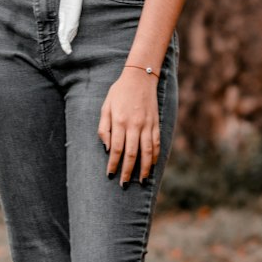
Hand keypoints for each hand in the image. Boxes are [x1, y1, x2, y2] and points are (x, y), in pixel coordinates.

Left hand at [98, 70, 159, 184]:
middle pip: (132, 154)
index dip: (113, 164)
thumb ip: (104, 128)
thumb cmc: (119, 93)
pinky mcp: (156, 123)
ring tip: (141, 180)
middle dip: (128, 171)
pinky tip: (152, 165)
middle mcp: (134, 125)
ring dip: (144, 168)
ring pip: (147, 152)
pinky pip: (157, 143)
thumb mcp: (105, 107)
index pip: (116, 149)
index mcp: (120, 122)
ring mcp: (147, 125)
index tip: (110, 175)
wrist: (140, 77)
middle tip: (124, 184)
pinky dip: (155, 156)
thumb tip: (107, 148)